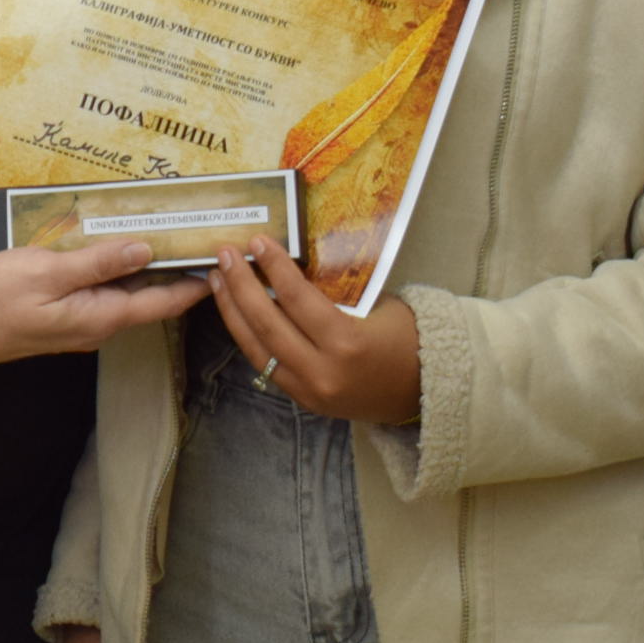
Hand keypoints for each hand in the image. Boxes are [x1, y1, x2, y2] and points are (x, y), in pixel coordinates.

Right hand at [0, 242, 209, 366]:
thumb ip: (97, 263)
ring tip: (170, 234)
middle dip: (178, 268)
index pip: (164, 301)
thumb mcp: (46, 272)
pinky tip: (118, 247)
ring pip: (127, 293)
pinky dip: (118, 270)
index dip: (197, 282)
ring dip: (148, 266)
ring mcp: (82, 321)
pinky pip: (103, 291)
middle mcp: (99, 324)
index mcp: (101, 315)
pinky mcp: (65, 314)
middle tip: (202, 235)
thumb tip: (144, 250)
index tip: (225, 259)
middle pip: (150, 296)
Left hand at [208, 239, 422, 423]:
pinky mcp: (304, 400)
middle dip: (240, 286)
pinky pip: (266, 365)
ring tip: (217, 279)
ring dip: (232, 312)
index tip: (256, 241)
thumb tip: (289, 266)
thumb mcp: (376, 306)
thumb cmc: (407, 339)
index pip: (297, 299)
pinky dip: (248, 336)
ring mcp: (310, 391)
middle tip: (225, 255)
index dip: (273, 268)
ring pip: (257, 348)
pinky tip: (235, 312)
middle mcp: (323, 371)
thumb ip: (333, 292)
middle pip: (268, 324)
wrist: (426, 392)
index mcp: (347, 343)